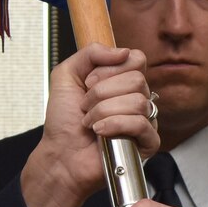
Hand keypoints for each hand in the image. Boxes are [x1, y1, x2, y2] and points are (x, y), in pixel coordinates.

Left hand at [21, 45, 156, 206]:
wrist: (60, 155)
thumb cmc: (63, 122)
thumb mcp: (66, 75)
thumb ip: (90, 53)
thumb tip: (123, 51)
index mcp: (123, 82)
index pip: (136, 59)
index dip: (110, 68)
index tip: (89, 83)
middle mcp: (137, 98)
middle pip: (136, 80)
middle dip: (101, 93)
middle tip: (85, 106)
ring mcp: (145, 121)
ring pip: (138, 101)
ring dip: (103, 111)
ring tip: (90, 122)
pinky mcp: (147, 143)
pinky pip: (142, 124)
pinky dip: (115, 125)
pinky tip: (100, 132)